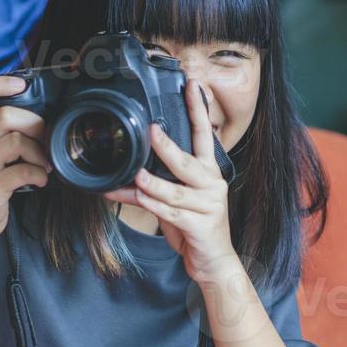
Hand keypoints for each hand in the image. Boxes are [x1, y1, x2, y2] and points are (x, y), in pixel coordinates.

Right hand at [0, 75, 52, 247]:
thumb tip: (36, 120)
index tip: (20, 84)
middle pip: (5, 115)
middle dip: (34, 124)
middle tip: (44, 138)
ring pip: (17, 141)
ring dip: (40, 152)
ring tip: (44, 164)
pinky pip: (24, 171)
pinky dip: (40, 174)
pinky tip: (40, 180)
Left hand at [103, 79, 237, 283]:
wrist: (214, 262)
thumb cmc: (195, 227)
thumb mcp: (181, 199)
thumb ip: (163, 183)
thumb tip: (132, 170)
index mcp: (209, 172)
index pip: (204, 135)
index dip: (198, 110)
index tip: (192, 85)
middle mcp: (212, 184)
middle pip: (187, 161)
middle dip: (168, 146)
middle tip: (152, 131)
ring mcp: (208, 205)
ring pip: (174, 190)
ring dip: (152, 183)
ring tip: (135, 176)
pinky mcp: (200, 225)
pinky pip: (170, 213)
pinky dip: (151, 206)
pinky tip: (135, 198)